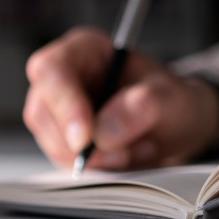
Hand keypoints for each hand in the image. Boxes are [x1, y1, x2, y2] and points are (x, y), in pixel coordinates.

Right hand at [23, 27, 218, 169]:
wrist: (175, 126)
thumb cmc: (171, 101)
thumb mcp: (171, 97)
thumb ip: (142, 106)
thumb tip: (103, 132)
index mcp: (84, 49)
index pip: (51, 70)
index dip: (63, 104)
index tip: (85, 139)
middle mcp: (63, 78)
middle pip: (42, 111)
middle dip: (80, 143)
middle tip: (122, 154)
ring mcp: (57, 110)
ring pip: (50, 141)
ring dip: (91, 159)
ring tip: (132, 152)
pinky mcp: (61, 139)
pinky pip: (62, 160)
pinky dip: (94, 168)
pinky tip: (123, 159)